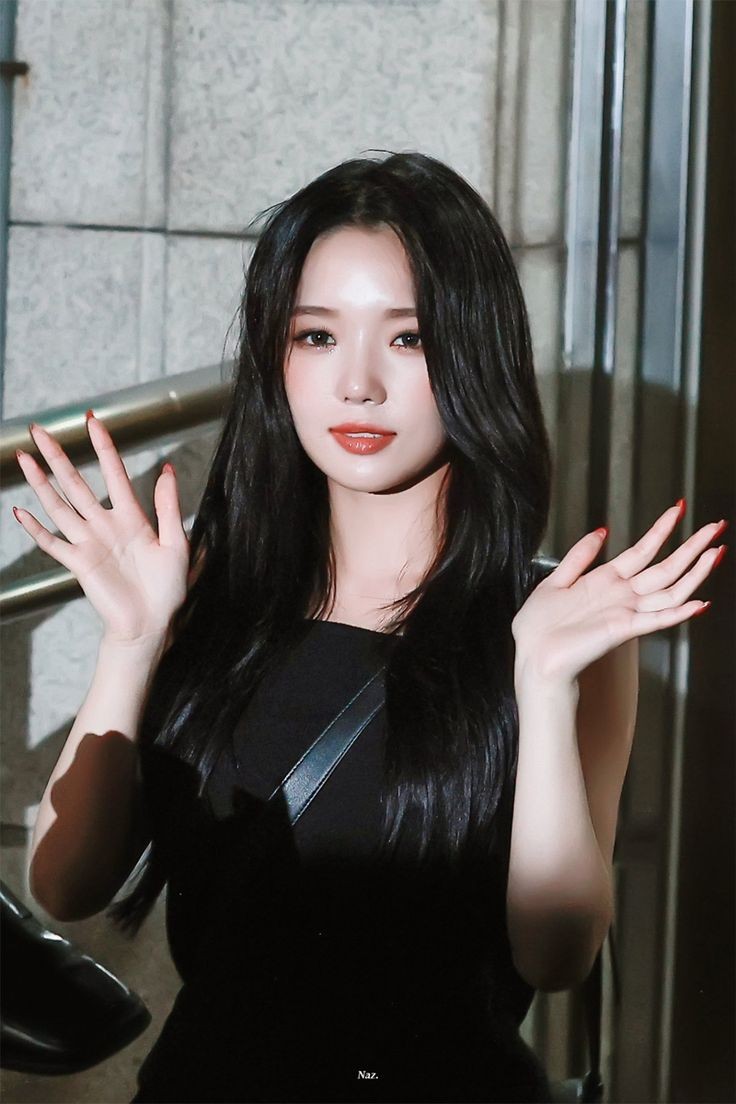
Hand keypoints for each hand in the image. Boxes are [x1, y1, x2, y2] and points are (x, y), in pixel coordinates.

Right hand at [12, 415, 190, 644]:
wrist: (152, 624)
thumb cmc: (167, 588)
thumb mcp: (177, 543)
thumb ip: (169, 507)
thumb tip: (167, 470)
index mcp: (131, 517)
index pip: (113, 473)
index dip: (103, 447)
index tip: (93, 421)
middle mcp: (105, 525)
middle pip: (75, 483)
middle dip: (57, 456)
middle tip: (40, 430)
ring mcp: (88, 543)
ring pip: (59, 505)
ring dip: (40, 482)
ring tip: (24, 458)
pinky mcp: (78, 564)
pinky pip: (52, 543)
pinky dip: (35, 528)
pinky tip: (20, 511)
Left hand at [511, 502, 727, 683]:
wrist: (532, 656)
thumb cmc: (539, 627)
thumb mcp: (555, 580)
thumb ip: (579, 555)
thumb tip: (601, 531)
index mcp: (605, 580)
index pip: (643, 549)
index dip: (662, 529)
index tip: (678, 509)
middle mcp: (621, 596)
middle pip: (666, 567)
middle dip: (692, 546)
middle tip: (715, 527)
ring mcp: (626, 612)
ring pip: (670, 590)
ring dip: (695, 572)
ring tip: (715, 553)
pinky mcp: (623, 630)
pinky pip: (657, 619)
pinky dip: (679, 613)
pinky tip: (698, 603)